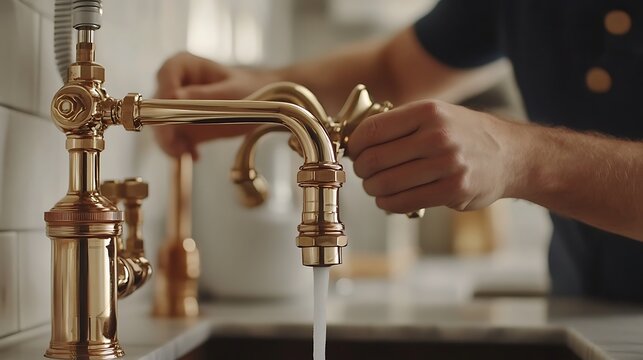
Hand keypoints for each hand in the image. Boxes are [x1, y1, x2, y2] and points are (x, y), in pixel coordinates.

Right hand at [153, 52, 277, 158]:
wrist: (260, 105)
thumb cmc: (250, 90)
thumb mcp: (231, 92)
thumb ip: (204, 95)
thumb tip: (173, 97)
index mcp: (183, 66)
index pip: (164, 77)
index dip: (164, 97)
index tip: (171, 117)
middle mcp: (173, 83)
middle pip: (156, 105)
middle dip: (164, 127)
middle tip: (177, 146)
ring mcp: (174, 106)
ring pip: (159, 125)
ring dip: (170, 142)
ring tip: (188, 153)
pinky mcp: (180, 125)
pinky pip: (171, 139)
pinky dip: (179, 149)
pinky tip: (194, 154)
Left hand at [348, 100, 518, 212]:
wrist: (511, 154)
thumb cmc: (464, 134)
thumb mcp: (436, 114)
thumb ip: (401, 124)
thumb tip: (357, 143)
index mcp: (428, 111)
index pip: (372, 130)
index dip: (355, 145)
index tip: (354, 153)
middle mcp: (437, 136)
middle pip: (375, 159)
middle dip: (362, 170)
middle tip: (364, 172)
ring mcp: (447, 164)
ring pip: (386, 183)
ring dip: (373, 189)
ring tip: (376, 187)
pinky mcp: (453, 190)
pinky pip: (403, 202)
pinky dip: (387, 204)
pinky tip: (388, 200)